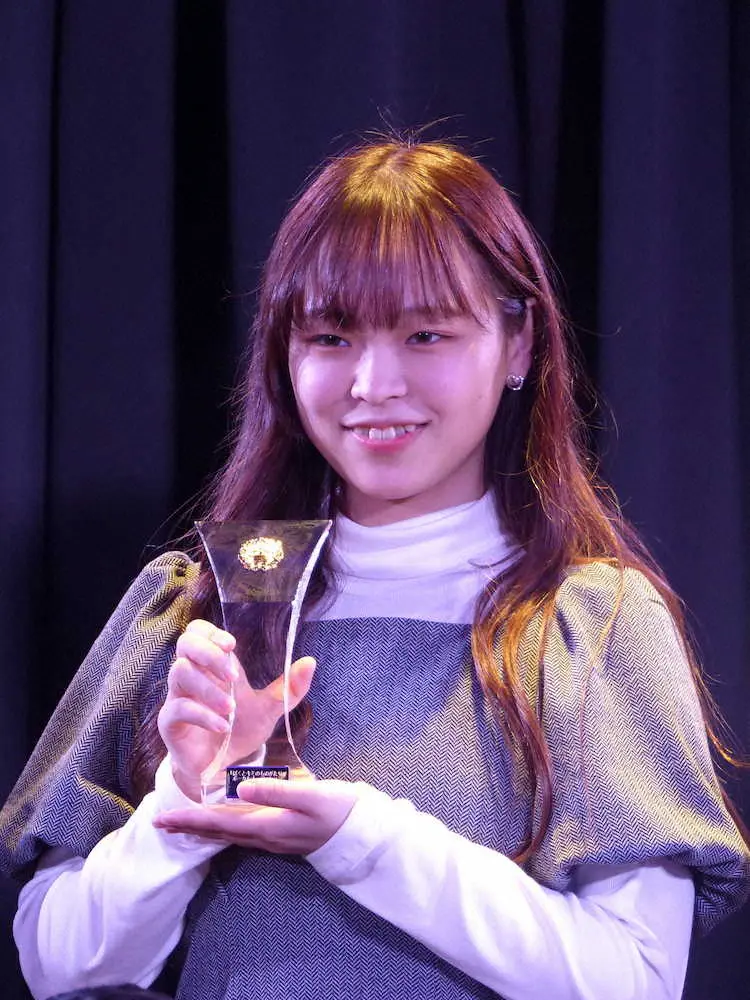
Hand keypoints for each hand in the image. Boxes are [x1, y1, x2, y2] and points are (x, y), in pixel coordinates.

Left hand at [153, 776, 360, 854]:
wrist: (363, 833)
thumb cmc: (339, 810)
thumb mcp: (311, 796)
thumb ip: (276, 792)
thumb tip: (240, 788)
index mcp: (267, 826)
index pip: (219, 824)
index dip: (190, 820)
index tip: (163, 819)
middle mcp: (265, 836)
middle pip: (219, 831)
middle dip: (190, 826)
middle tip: (160, 822)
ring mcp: (273, 836)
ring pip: (229, 832)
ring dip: (204, 827)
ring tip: (182, 821)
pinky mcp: (281, 832)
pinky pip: (242, 831)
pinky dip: (223, 825)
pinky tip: (221, 820)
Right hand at [157, 619, 315, 799]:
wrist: (222, 767)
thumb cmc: (240, 729)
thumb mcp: (269, 709)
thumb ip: (288, 688)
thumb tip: (311, 661)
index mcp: (211, 665)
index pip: (198, 632)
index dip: (211, 632)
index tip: (231, 645)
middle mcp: (192, 676)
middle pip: (186, 644)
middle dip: (209, 653)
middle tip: (233, 675)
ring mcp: (178, 697)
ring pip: (180, 673)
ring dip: (209, 689)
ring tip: (231, 709)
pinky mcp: (169, 722)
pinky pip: (178, 708)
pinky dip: (203, 715)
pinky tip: (223, 726)